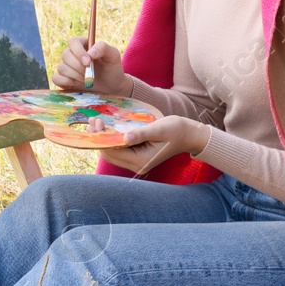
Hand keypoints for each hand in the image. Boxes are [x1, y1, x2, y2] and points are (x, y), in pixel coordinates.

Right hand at [54, 36, 126, 95]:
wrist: (112, 84)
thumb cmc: (112, 67)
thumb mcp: (113, 55)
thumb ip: (102, 48)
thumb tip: (90, 53)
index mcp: (82, 44)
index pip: (73, 42)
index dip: (78, 52)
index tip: (88, 62)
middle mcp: (72, 54)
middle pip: (65, 55)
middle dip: (78, 67)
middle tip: (90, 74)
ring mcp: (67, 66)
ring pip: (61, 68)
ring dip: (75, 75)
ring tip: (87, 80)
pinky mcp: (64, 79)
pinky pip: (56, 78)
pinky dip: (65, 82)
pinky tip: (77, 84)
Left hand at [95, 115, 210, 175]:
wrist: (190, 135)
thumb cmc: (177, 130)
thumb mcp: (159, 129)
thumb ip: (141, 134)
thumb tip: (124, 138)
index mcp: (141, 161)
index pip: (113, 152)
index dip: (101, 138)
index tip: (97, 122)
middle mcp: (137, 165)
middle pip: (109, 154)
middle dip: (99, 138)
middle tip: (94, 120)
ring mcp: (137, 162)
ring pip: (113, 152)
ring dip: (104, 138)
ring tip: (97, 122)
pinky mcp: (137, 156)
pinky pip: (119, 149)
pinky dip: (112, 139)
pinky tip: (107, 127)